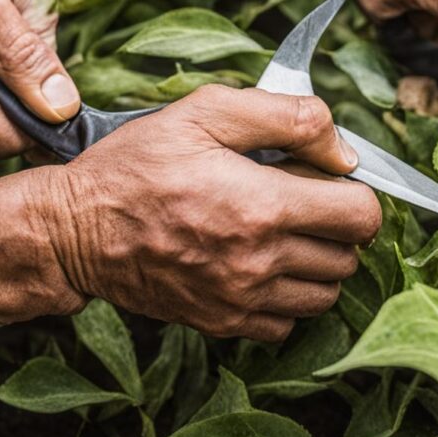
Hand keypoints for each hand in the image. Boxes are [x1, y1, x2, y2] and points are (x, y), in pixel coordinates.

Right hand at [39, 86, 381, 341]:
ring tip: (280, 237)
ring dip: (315, 266)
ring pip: (324, 296)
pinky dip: (284, 300)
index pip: (361, 216)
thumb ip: (286, 118)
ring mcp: (241, 300)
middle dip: (334, 227)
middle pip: (347, 257)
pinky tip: (257, 269)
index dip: (354, 193)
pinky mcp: (221, 323)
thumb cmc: (135, 166)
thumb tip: (343, 151)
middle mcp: (260, 262)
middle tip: (297, 203)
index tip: (327, 183)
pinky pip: (285, 325)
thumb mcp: (204, 112)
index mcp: (263, 205)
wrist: (76, 229)